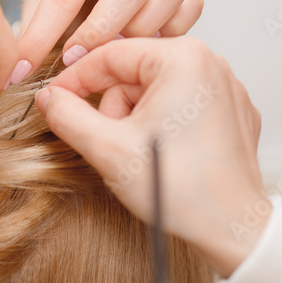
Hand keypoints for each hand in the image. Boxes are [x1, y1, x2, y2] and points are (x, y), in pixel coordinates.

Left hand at [12, 0, 202, 84]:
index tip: (24, 69)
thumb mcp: (35, 6)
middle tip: (76, 58)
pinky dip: (174, 28)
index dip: (43, 36)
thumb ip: (28, 31)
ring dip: (144, 28)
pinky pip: (191, 3)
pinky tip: (148, 46)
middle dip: (103, 29)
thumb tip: (15, 67)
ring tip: (118, 51)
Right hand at [35, 37, 264, 276]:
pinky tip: (165, 157)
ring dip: (136, 121)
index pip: (110, 54)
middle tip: (114, 144)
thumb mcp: (108, 150)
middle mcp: (211, 63)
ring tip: (142, 156)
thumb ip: (69, 116)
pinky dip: (164, 127)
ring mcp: (226, 88)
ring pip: (156, 91)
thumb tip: (49, 99)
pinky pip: (182, 106)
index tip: (54, 101)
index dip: (74, 80)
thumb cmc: (182, 189)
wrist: (232, 228)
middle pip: (134, 72)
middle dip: (113, 108)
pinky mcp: (232, 113)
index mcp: (183, 58)